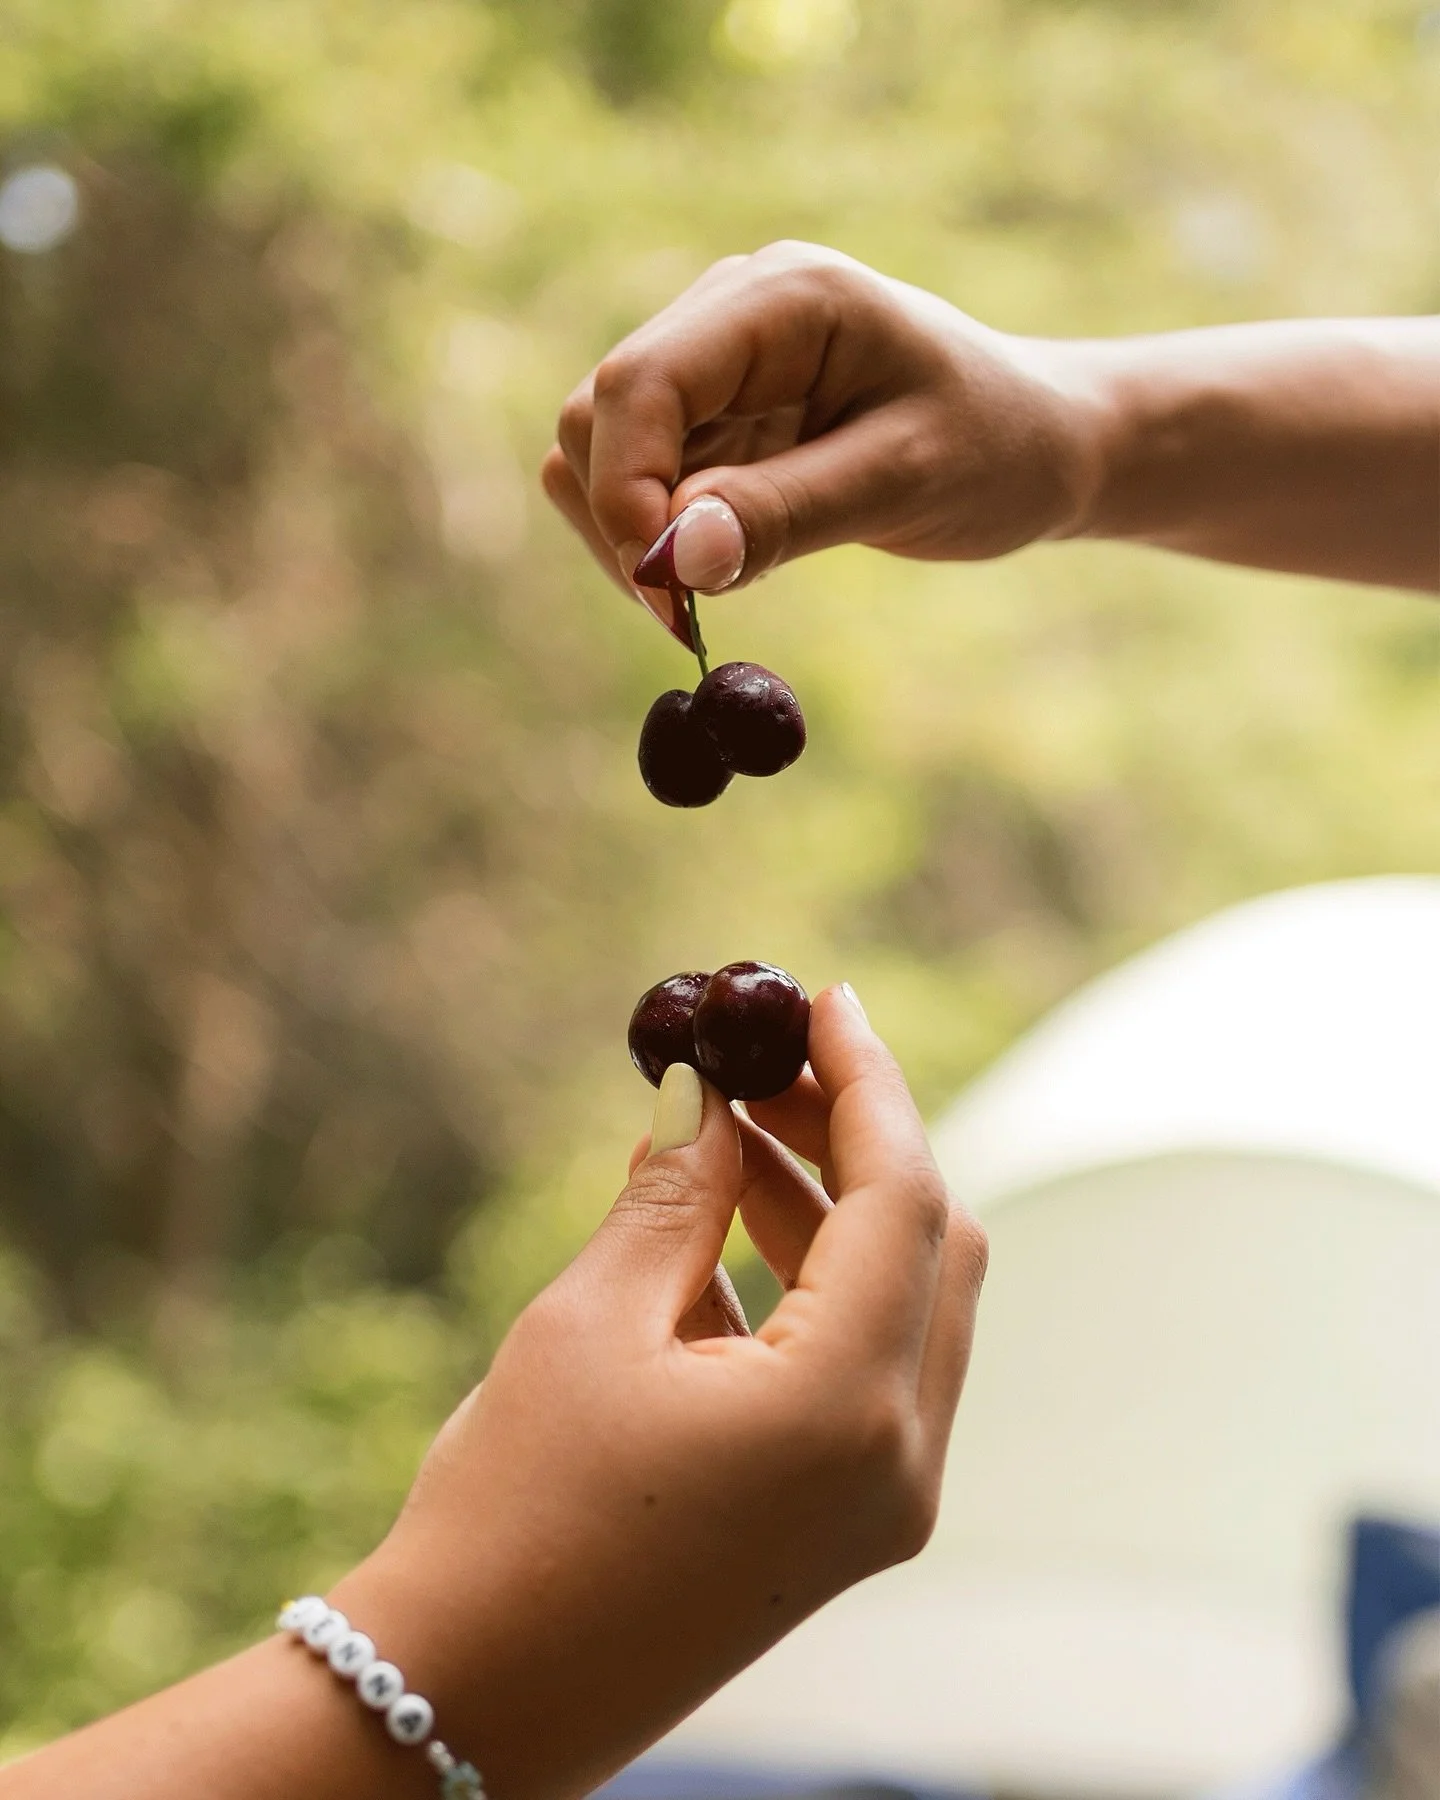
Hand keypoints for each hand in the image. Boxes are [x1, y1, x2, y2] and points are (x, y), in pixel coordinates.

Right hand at [336, 983, 987, 1799]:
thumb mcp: (590, 1323)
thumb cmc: (513, 1513)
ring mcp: (882, 1506)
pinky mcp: (845, 1527)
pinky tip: (726, 1233)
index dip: (866, 1081)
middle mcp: (899, 1464)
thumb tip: (707, 1096)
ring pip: (904, 1306)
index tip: (821, 998)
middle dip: (856, 1139)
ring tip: (732, 1131)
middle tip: (768, 1065)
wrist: (470, 1703)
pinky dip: (815, 1288)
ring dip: (832, 1210)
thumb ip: (674, 1194)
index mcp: (848, 1410)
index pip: (903, 1197)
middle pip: (930, 1247)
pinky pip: (867, 1370)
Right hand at [542, 240, 1098, 639]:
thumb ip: (783, 513)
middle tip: (689, 620)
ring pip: (598, 453)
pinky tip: (725, 567)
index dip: (625, 491)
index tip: (665, 595)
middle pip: (600, 416)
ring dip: (631, 538)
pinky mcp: (713, 416)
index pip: (640, 382)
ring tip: (713, 595)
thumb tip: (671, 557)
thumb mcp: (902, 483)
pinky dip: (658, 540)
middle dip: (624, 524)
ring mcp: (716, 364)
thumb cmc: (997, 449)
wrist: (1041, 444)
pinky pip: (639, 482)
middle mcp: (731, 312)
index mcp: (783, 298)